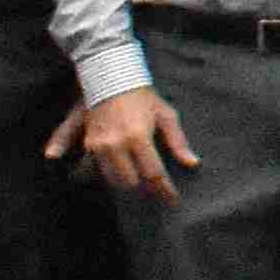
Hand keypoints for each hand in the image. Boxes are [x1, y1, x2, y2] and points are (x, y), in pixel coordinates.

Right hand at [50, 88, 200, 200]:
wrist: (110, 78)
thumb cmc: (142, 96)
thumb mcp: (166, 114)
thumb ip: (178, 141)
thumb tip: (192, 163)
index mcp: (138, 138)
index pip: (154, 174)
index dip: (165, 191)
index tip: (173, 200)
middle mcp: (116, 145)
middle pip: (130, 182)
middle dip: (144, 188)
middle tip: (156, 188)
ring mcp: (99, 146)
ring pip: (112, 179)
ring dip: (126, 183)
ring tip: (139, 180)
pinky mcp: (88, 144)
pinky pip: (95, 170)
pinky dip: (106, 176)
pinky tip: (118, 173)